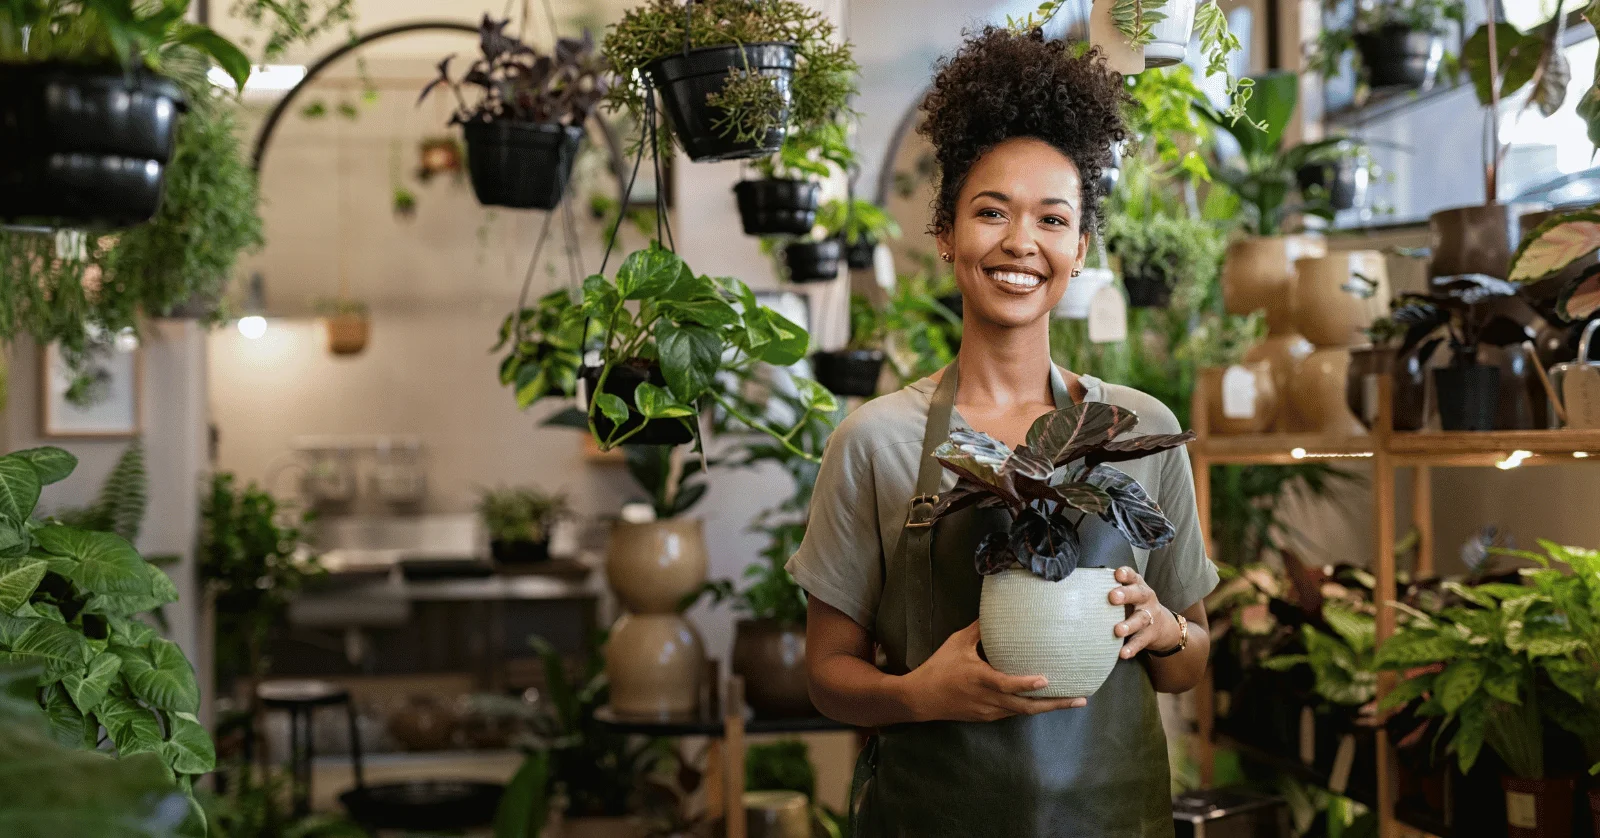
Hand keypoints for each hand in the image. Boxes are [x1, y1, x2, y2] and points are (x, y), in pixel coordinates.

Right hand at [901, 620, 1086, 721]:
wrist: (921, 698)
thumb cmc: (939, 667)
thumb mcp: (957, 643)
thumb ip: (979, 630)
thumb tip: (997, 612)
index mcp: (980, 679)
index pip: (1006, 684)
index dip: (1026, 684)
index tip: (1046, 680)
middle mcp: (988, 699)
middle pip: (1025, 707)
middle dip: (1054, 704)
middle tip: (1079, 699)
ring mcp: (989, 711)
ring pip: (1023, 712)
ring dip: (1047, 707)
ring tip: (1072, 700)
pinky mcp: (988, 717)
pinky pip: (1013, 712)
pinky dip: (1030, 707)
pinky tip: (1044, 701)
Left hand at [1109, 566, 1178, 658]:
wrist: (1162, 626)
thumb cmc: (1134, 605)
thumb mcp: (1128, 594)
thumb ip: (1110, 589)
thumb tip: (1078, 587)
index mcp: (1137, 586)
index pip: (1132, 577)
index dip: (1126, 574)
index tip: (1118, 574)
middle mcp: (1145, 599)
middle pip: (1138, 594)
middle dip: (1126, 595)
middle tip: (1113, 597)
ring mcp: (1149, 617)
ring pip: (1141, 619)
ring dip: (1129, 625)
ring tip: (1118, 630)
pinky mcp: (1150, 635)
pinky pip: (1140, 641)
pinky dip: (1132, 647)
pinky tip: (1123, 653)